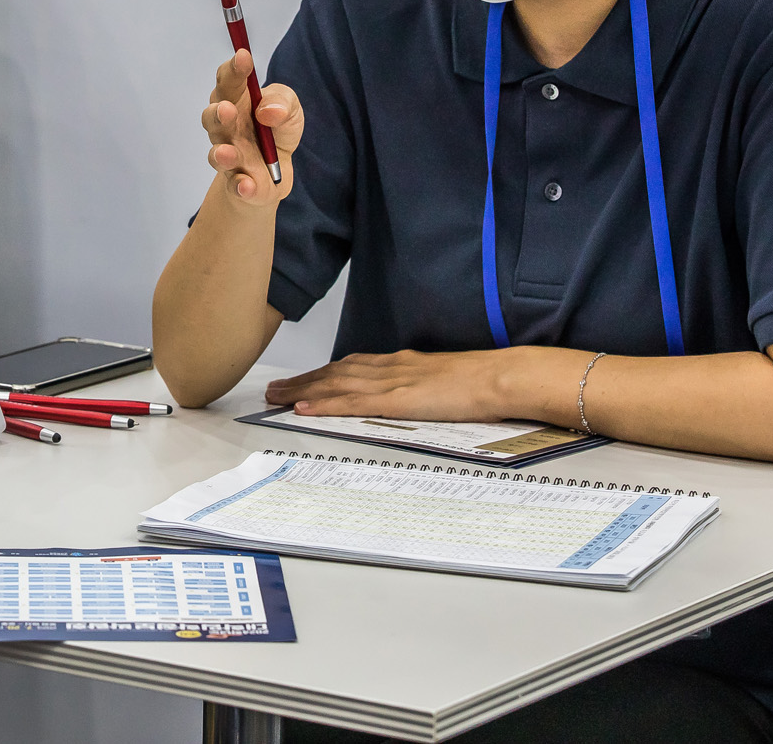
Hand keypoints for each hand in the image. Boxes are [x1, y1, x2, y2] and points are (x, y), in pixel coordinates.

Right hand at [201, 49, 303, 206]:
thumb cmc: (277, 130)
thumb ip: (283, 102)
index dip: (233, 69)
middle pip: (213, 116)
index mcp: (237, 100)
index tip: (244, 57)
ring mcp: (230, 156)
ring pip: (218, 153)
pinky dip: (240, 186)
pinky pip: (236, 186)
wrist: (277, 173)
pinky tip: (247, 185)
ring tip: (228, 152)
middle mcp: (226, 127)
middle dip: (218, 113)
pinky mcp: (239, 183)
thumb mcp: (290, 109)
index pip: (228, 80)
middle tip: (227, 109)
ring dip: (222, 153)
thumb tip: (268, 111)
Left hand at [265, 350, 503, 420]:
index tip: (301, 379)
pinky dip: (324, 404)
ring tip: (276, 398)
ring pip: (335, 384)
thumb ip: (421, 388)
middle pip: (334, 373)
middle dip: (302, 381)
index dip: (322, 373)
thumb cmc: (480, 383)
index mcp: (401, 364)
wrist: (499, 377)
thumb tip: (412, 398)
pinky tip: (304, 409)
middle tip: (273, 389)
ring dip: (302, 391)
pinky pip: (352, 402)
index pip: (351, 366)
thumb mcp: (442, 382)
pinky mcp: (396, 399)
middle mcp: (389, 368)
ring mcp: (391, 382)